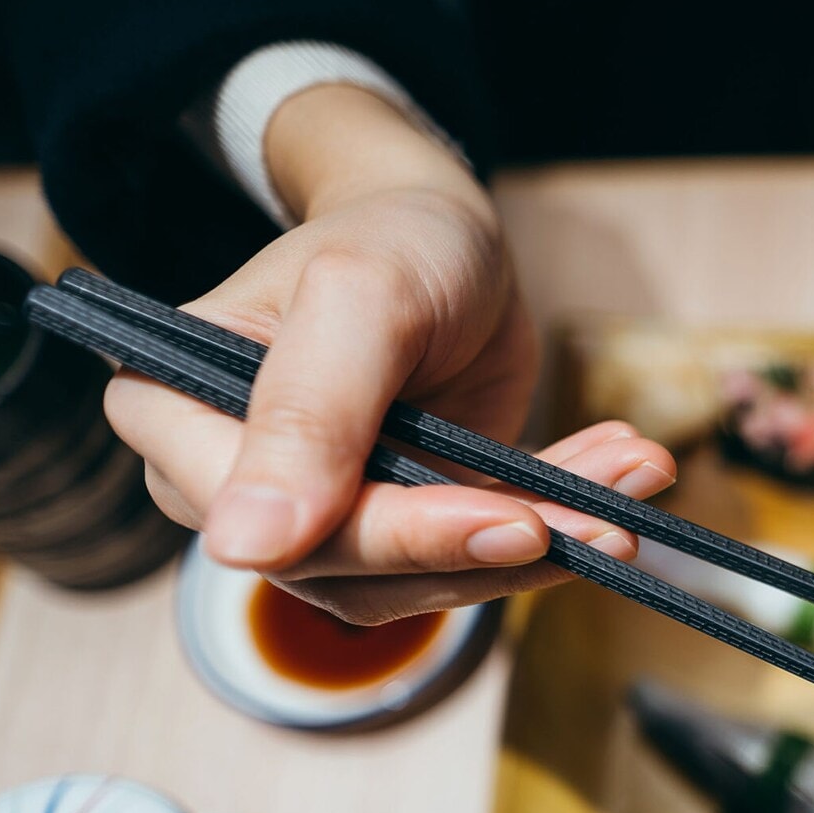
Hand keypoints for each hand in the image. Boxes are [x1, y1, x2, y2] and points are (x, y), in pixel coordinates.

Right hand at [104, 84, 675, 622]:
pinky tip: (624, 476)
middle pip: (363, 569)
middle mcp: (238, 486)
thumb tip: (241, 549)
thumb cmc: (386, 238)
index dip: (402, 535)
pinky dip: (564, 518)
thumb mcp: (357, 298)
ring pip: (435, 578)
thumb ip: (306, 415)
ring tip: (634, 479)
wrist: (445, 234)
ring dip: (549, 537)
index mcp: (179, 421)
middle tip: (604, 521)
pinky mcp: (406, 524)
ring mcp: (326, 514)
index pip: (284, 525)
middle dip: (497, 543)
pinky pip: (483, 552)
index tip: (515, 522)